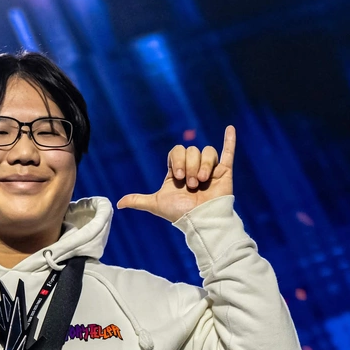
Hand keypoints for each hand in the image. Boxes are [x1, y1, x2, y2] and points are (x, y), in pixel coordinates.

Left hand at [117, 125, 235, 222]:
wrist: (200, 221)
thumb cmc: (179, 213)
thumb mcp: (156, 204)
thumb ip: (139, 200)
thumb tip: (119, 203)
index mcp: (178, 171)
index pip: (176, 152)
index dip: (177, 160)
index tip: (177, 176)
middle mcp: (194, 167)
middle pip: (191, 151)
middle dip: (189, 166)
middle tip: (190, 184)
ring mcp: (210, 169)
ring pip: (207, 152)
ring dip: (203, 165)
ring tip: (201, 182)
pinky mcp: (224, 172)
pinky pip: (227, 153)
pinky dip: (229, 140)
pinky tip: (230, 128)